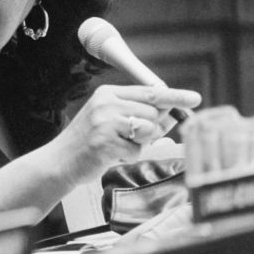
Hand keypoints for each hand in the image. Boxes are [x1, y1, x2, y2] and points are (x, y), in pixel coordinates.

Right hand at [57, 84, 201, 180]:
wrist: (59, 161)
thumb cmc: (87, 142)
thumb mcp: (111, 121)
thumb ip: (140, 116)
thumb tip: (173, 115)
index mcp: (108, 94)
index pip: (149, 92)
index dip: (175, 96)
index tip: (194, 99)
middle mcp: (106, 103)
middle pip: (152, 112)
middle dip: (150, 128)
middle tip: (130, 137)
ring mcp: (104, 122)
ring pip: (147, 130)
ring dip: (139, 143)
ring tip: (117, 145)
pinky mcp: (104, 142)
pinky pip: (136, 151)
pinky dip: (127, 156)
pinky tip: (110, 154)